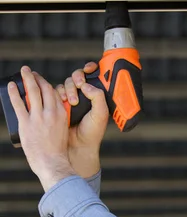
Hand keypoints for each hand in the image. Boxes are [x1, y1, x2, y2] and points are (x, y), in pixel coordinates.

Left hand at [8, 66, 74, 190]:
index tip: (42, 82)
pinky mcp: (26, 123)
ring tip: (23, 71)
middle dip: (37, 78)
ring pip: (32, 91)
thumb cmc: (57, 152)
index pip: (55, 94)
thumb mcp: (63, 132)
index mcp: (61, 115)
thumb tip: (50, 117)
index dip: (47, 85)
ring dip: (27, 78)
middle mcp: (51, 113)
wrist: (52, 163)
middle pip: (44, 88)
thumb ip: (58, 121)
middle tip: (31, 73)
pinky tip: (12, 85)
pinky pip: (18, 103)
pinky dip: (14, 92)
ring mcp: (38, 117)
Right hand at [56, 62, 108, 177]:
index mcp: (95, 96)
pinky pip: (56, 92)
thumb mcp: (101, 114)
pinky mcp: (59, 104)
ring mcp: (71, 99)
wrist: (78, 146)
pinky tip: (64, 103)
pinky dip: (59, 94)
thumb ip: (98, 97)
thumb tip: (86, 85)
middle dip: (77, 78)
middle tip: (79, 86)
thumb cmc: (92, 132)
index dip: (90, 69)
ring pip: (66, 83)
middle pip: (77, 77)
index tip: (89, 69)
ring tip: (72, 102)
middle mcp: (83, 95)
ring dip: (69, 89)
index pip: (92, 76)